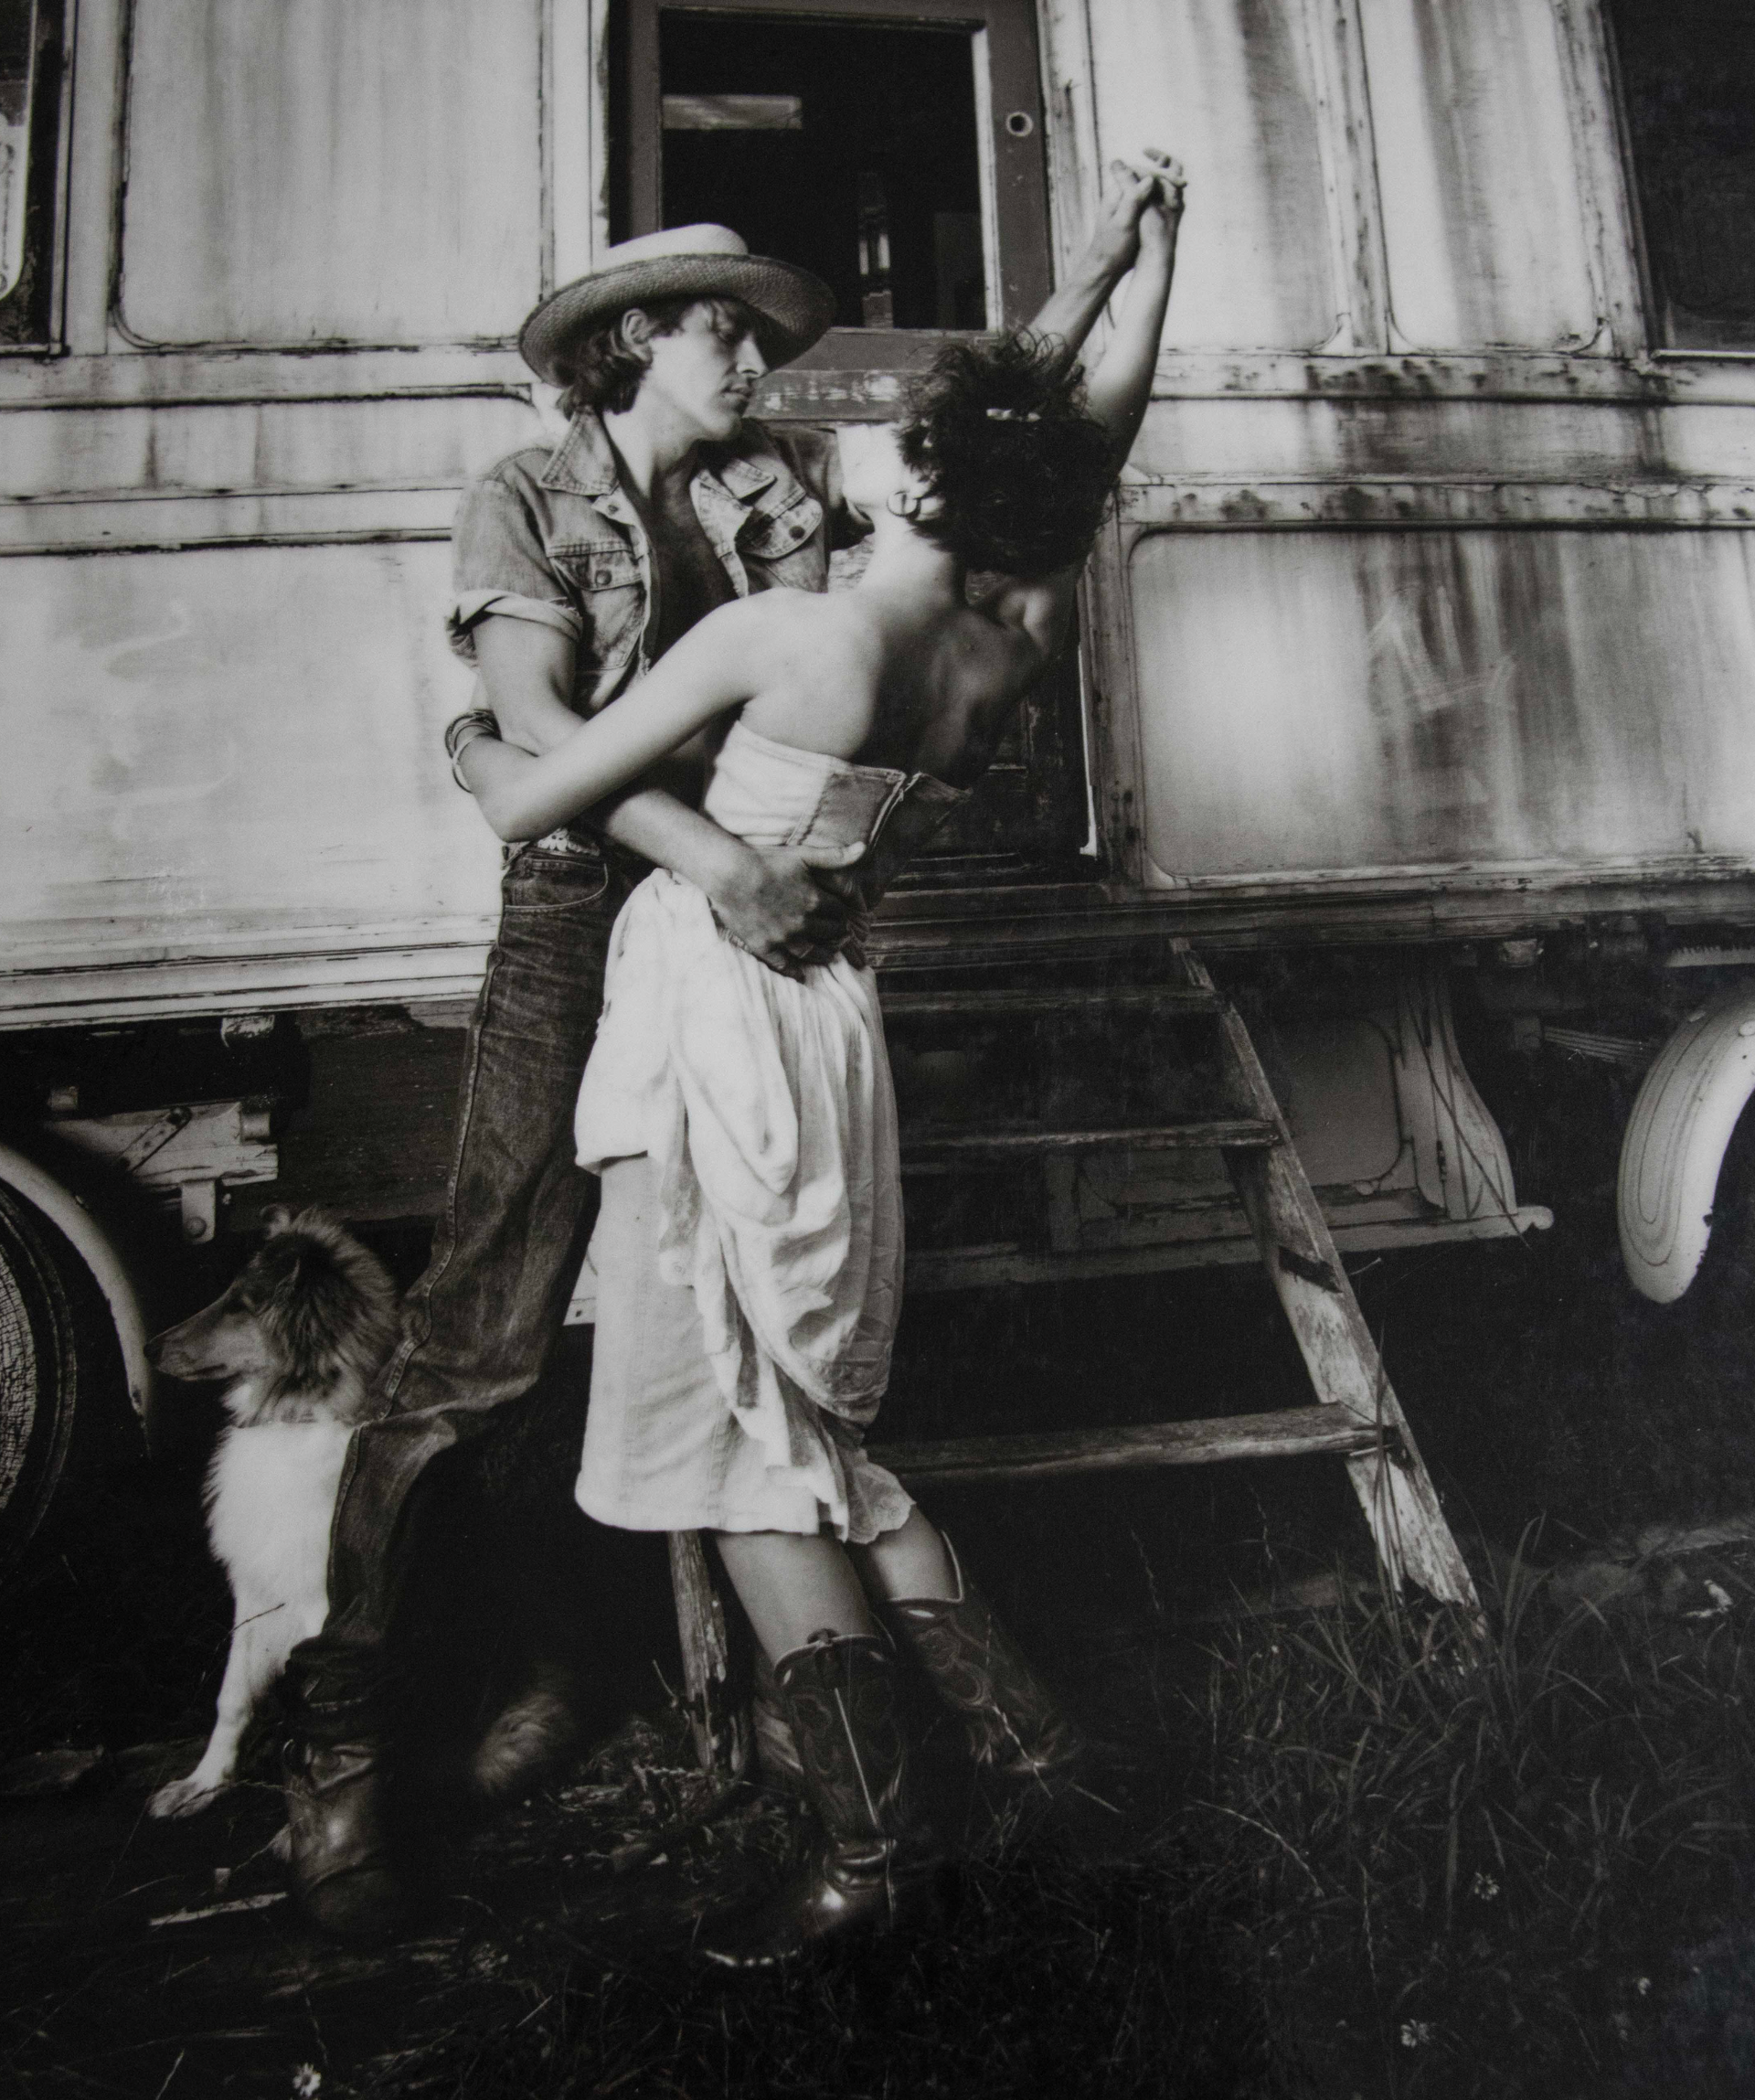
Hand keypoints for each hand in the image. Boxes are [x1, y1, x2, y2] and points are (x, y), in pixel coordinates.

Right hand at [702, 840, 866, 978]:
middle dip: (836, 933)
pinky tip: (800, 974)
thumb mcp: (803, 854)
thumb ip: (835, 856)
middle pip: (830, 934)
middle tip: (838, 936)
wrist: (729, 873)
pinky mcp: (764, 946)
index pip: (840, 913)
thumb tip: (863, 848)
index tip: (840, 915)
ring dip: (823, 955)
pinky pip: (784, 965)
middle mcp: (803, 923)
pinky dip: (794, 971)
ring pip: (812, 953)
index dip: (841, 913)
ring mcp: (784, 938)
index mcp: (815, 901)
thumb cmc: (766, 860)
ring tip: (828, 956)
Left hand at [1083, 149, 1183, 280]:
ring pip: (1149, 187)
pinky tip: (1173, 204)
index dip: (1160, 175)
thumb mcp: (1123, 223)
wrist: (1105, 267)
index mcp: (1116, 192)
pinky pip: (1150, 197)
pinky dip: (1162, 198)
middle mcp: (1122, 193)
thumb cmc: (1112, 247)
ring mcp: (1128, 202)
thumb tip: (1150, 179)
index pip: (1140, 172)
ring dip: (1165, 188)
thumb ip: (1134, 199)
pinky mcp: (1133, 212)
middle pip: (1146, 177)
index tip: (1176, 182)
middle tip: (1183, 184)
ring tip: (1180, 194)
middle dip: (1165, 179)